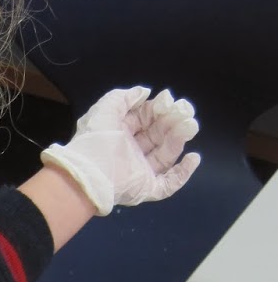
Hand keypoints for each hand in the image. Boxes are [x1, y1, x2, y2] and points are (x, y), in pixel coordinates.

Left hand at [40, 86, 200, 215]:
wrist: (88, 173)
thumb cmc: (95, 139)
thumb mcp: (106, 109)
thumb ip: (124, 97)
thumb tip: (145, 92)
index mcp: (120, 133)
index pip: (145, 119)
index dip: (158, 109)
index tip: (169, 101)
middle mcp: (131, 152)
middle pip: (158, 135)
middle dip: (172, 122)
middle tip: (186, 112)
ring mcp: (140, 171)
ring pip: (165, 155)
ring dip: (179, 140)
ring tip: (190, 127)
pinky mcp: (146, 189)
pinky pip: (169, 184)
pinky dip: (183, 173)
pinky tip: (193, 158)